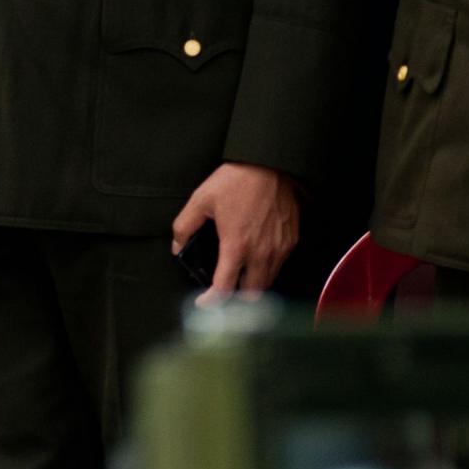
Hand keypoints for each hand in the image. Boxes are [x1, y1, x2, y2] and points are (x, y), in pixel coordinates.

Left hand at [170, 160, 298, 302]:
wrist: (272, 164)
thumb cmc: (237, 181)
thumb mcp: (202, 199)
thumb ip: (185, 226)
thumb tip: (177, 246)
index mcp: (236, 246)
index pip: (225, 289)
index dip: (212, 302)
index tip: (204, 303)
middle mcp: (261, 254)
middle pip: (251, 295)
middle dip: (236, 302)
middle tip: (223, 296)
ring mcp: (280, 250)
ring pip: (268, 283)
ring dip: (253, 289)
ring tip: (238, 283)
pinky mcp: (291, 242)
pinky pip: (280, 267)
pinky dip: (267, 273)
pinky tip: (256, 264)